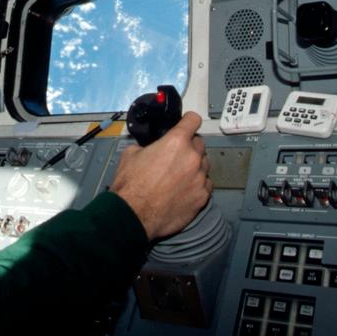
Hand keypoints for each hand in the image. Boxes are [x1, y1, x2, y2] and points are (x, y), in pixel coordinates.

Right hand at [109, 111, 211, 240]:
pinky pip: (206, 185)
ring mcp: (200, 178)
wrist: (134, 215)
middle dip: (189, 147)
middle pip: (200, 144)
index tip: (187, 125)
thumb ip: (147, 146)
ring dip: (194, 167)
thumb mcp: (131, 154)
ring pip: (204, 165)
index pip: (193, 120)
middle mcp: (192, 157)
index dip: (188, 121)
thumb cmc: (131, 185)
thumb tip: (151, 148)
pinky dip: (197, 185)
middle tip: (176, 156)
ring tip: (179, 176)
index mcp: (176, 142)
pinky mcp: (202, 197)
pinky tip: (184, 190)